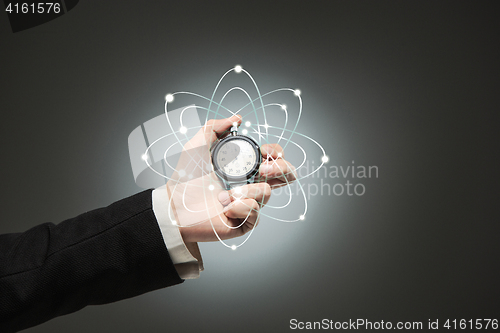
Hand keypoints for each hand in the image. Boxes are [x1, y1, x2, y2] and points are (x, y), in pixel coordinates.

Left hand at [166, 115, 295, 242]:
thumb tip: (237, 118)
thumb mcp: (198, 145)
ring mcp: (249, 203)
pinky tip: (225, 207)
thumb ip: (215, 127)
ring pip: (266, 194)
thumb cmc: (186, 178)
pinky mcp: (245, 222)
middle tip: (263, 169)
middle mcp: (251, 184)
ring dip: (245, 191)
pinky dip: (241, 208)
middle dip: (281, 169)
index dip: (276, 152)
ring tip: (223, 195)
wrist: (176, 205)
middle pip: (286, 176)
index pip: (274, 158)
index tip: (263, 150)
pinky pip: (255, 214)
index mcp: (245, 167)